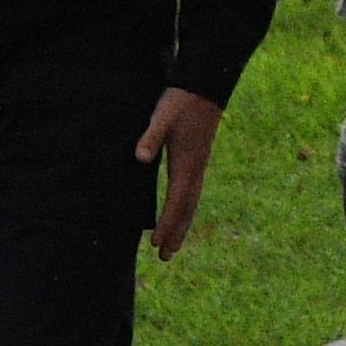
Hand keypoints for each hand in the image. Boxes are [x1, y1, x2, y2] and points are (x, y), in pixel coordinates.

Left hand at [137, 88, 221, 257]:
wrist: (204, 88)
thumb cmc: (181, 103)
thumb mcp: (162, 117)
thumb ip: (150, 137)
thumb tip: (140, 158)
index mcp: (187, 164)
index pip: (176, 201)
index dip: (166, 223)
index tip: (156, 243)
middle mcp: (195, 169)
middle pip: (187, 208)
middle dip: (176, 233)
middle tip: (166, 256)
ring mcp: (198, 165)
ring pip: (191, 202)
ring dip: (181, 224)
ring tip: (173, 245)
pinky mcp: (196, 160)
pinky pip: (191, 192)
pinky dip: (185, 209)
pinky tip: (179, 213)